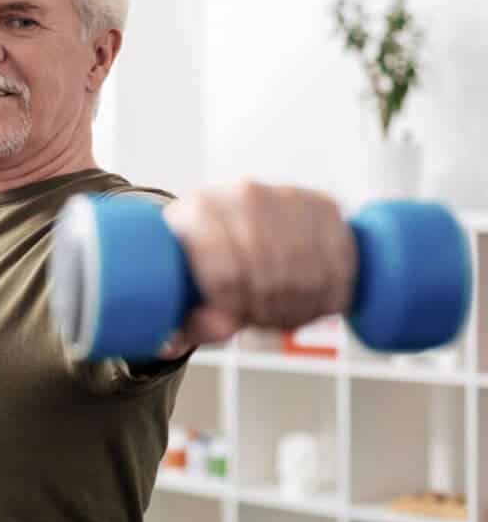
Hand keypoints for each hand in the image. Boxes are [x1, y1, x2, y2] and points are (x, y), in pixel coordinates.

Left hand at [161, 181, 356, 346]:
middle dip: (267, 312)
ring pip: (307, 274)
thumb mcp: (181, 293)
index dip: (233, 307)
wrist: (230, 219)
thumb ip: (190, 322)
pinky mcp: (324, 206)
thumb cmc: (200, 262)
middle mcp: (244, 195)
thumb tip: (223, 325)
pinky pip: (340, 266)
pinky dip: (329, 297)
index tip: (232, 316)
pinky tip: (309, 304)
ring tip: (280, 315)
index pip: (227, 272)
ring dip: (298, 310)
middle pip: (269, 275)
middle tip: (260, 321)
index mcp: (199, 211)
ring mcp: (287, 197)